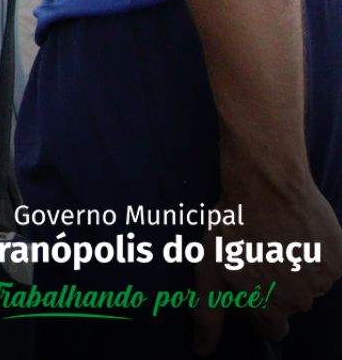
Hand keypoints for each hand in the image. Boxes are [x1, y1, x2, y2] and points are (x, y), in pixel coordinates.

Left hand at [193, 162, 341, 353]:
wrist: (266, 187)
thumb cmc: (231, 229)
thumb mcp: (208, 272)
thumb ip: (208, 316)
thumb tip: (201, 352)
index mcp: (270, 310)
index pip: (270, 328)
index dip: (257, 307)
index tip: (249, 284)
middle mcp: (301, 302)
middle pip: (289, 304)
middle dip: (275, 285)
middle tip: (258, 254)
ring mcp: (323, 280)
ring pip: (309, 284)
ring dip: (294, 267)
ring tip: (275, 240)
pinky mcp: (340, 258)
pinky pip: (328, 263)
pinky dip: (315, 252)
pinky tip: (295, 233)